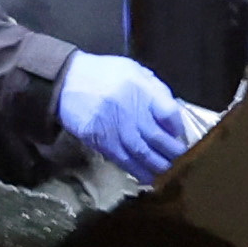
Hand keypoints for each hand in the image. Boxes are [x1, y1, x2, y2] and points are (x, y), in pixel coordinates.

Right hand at [56, 50, 199, 182]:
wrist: (67, 79)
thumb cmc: (105, 74)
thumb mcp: (134, 71)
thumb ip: (155, 89)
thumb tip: (173, 114)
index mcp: (141, 88)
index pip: (169, 113)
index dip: (178, 127)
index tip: (180, 135)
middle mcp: (130, 108)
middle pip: (158, 137)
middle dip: (172, 151)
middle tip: (180, 159)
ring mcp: (114, 126)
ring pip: (141, 152)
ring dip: (157, 165)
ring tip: (167, 171)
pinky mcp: (100, 139)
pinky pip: (122, 159)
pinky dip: (136, 170)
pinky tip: (146, 176)